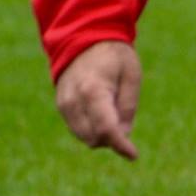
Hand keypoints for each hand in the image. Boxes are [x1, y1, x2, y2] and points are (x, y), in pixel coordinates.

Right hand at [54, 40, 141, 159]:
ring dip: (102, 134)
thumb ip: (127, 107)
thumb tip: (122, 136)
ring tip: (112, 107)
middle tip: (123, 115)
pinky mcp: (61, 107)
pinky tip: (101, 108)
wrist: (85, 39)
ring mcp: (64, 105)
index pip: (106, 128)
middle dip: (113, 137)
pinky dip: (92, 128)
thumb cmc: (115, 57)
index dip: (120, 145)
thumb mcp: (132, 76)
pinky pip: (78, 129)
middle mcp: (74, 101)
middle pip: (95, 138)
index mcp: (93, 90)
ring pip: (85, 137)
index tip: (134, 155)